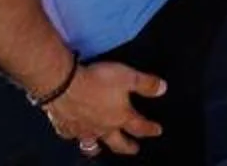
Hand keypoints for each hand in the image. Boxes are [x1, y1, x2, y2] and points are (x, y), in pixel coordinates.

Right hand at [45, 61, 164, 154]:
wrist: (64, 84)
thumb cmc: (95, 80)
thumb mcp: (128, 77)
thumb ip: (146, 84)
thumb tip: (162, 88)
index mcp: (120, 117)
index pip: (140, 127)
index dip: (150, 129)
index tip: (157, 131)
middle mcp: (102, 128)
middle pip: (118, 143)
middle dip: (128, 147)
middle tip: (134, 149)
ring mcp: (83, 129)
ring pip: (92, 144)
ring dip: (97, 147)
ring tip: (99, 149)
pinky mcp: (65, 126)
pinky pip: (70, 135)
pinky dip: (72, 135)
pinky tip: (72, 132)